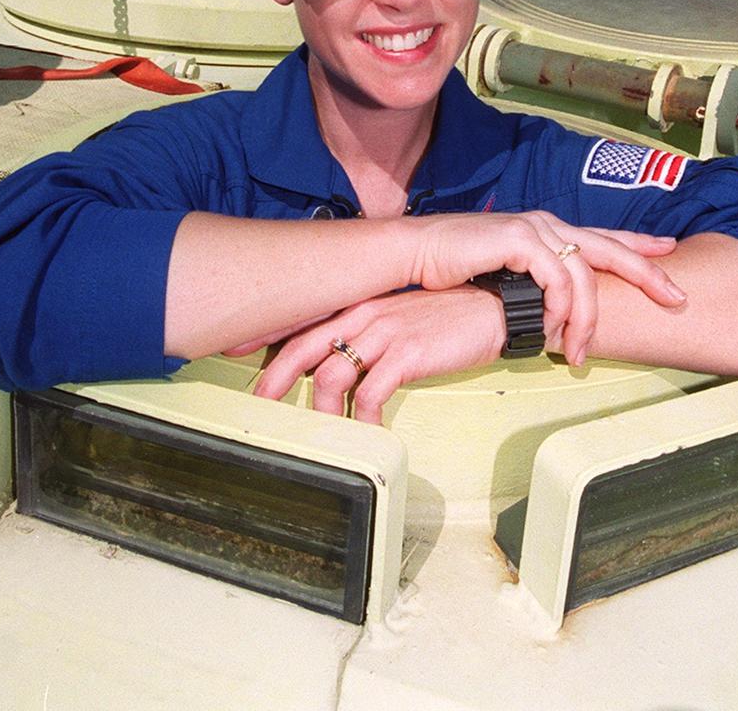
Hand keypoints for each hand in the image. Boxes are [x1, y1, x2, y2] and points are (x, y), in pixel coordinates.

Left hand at [254, 287, 505, 422]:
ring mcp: (385, 332)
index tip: (243, 355)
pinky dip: (362, 419)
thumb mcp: (402, 318)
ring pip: (332, 374)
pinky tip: (367, 433)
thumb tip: (345, 365)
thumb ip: (370, 335)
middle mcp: (366, 314)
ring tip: (325, 432)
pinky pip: (370, 393)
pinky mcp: (407, 352)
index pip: (306, 322)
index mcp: (362, 304)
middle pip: (305, 346)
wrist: (494, 306)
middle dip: (277, 377)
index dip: (272, 341)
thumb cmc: (451, 315)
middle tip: (260, 404)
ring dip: (323, 410)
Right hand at [407, 211, 682, 362]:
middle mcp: (546, 223)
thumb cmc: (454, 269)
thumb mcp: (504, 276)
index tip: (670, 252)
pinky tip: (553, 329)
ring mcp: (533, 228)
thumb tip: (555, 317)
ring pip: (585, 273)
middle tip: (676, 297)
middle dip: (648, 273)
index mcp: (546, 229)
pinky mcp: (517, 238)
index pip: (603, 235)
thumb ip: (533, 286)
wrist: (415, 254)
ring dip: (587, 318)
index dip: (639, 245)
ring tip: (580, 353)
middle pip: (611, 246)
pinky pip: (556, 277)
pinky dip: (560, 307)